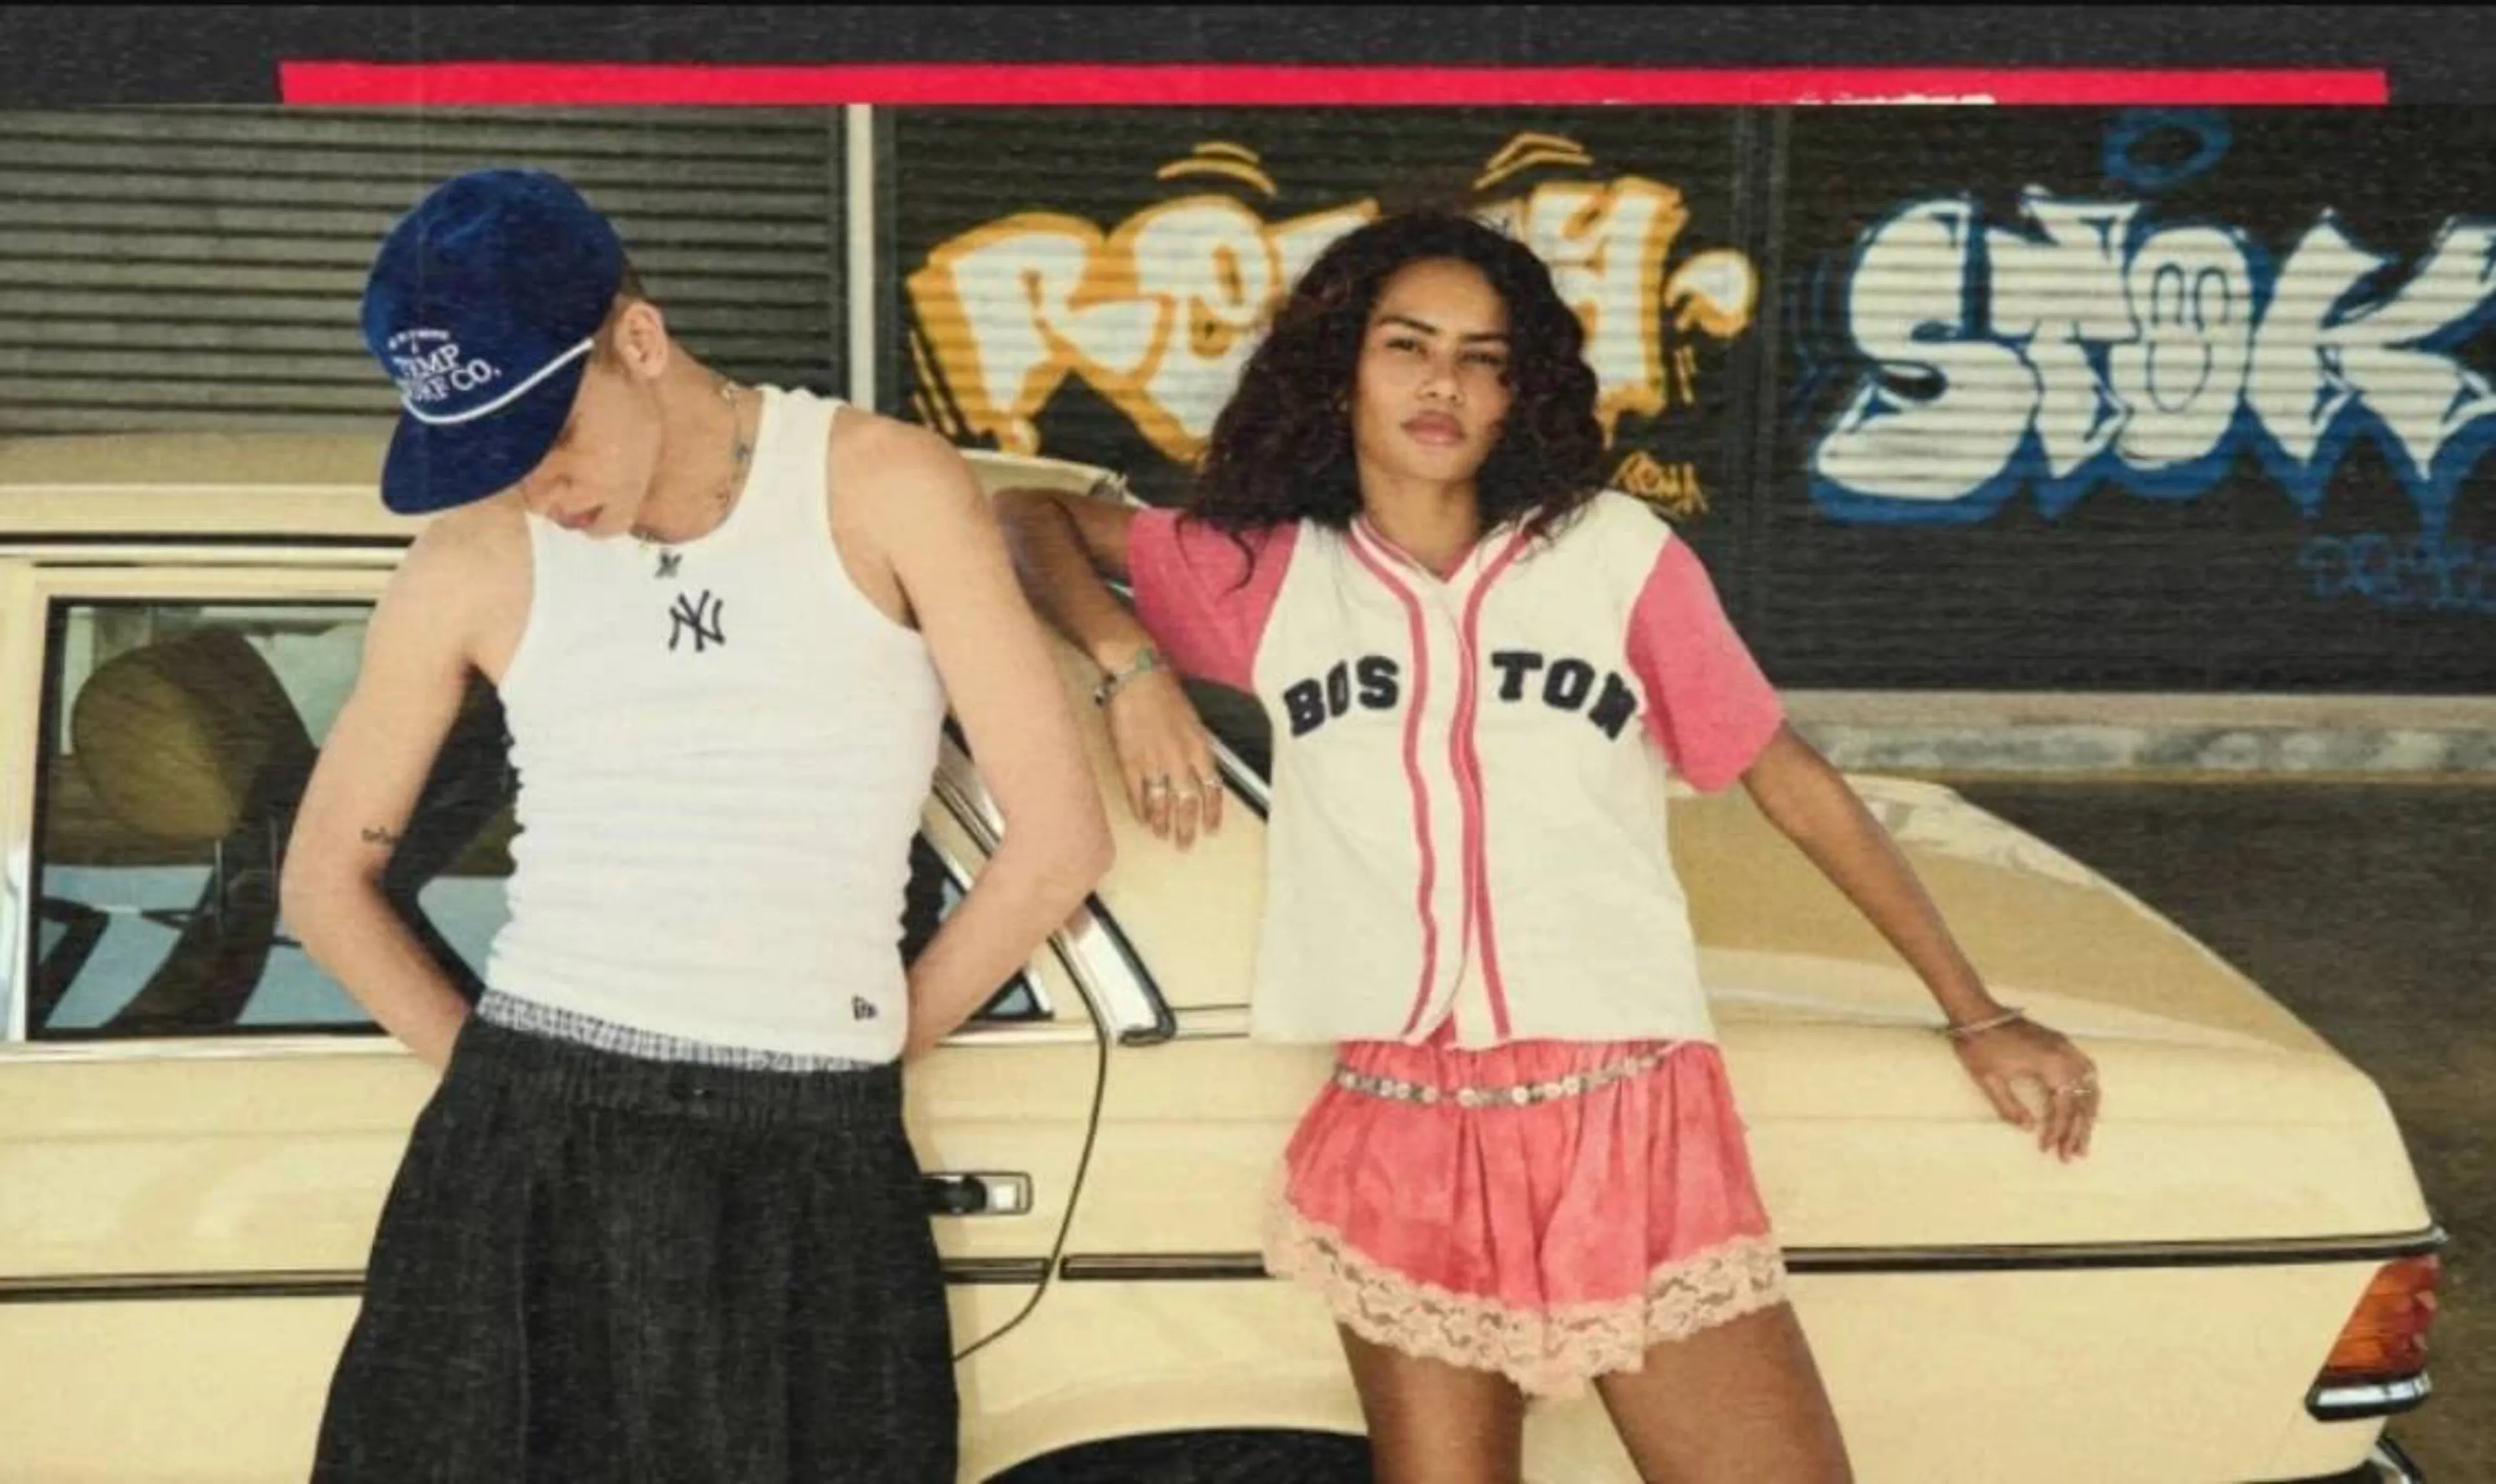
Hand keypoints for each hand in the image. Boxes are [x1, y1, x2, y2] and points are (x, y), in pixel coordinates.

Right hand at [1103, 670, 1224, 850]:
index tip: (1211, 829)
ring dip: (1162, 823)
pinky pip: (1137, 794)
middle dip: (1186, 828)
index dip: (1212, 813)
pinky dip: (1140, 810)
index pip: (1212, 790)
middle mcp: (1179, 760)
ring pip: (1161, 803)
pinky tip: (1142, 820)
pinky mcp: (1129, 762)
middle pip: (1187, 804)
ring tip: (1162, 836)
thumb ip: (1196, 749)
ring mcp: (1153, 763)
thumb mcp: (1192, 721)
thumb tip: (1197, 772)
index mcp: (1200, 748)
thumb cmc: (1165, 693)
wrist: (1136, 677)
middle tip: (1185, 844)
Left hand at [1950, 1015, 2099, 1162]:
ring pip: (2090, 1085)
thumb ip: (2010, 1107)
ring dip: (2088, 1112)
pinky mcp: (2061, 1042)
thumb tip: (2029, 1128)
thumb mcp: (1989, 1080)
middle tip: (2074, 1155)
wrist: (1975, 1010)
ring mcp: (2065, 1045)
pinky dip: (2088, 1091)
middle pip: (2083, 1098)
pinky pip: (2085, 1069)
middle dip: (2080, 1129)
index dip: (2057, 1131)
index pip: (2063, 1106)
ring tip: (2083, 1137)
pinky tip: (2085, 1105)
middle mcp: (2064, 1054)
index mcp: (2050, 1063)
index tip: (2048, 1149)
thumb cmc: (1979, 1045)